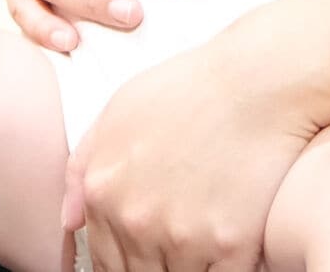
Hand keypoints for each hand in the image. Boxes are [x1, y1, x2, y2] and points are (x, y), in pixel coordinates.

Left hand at [62, 26, 318, 271]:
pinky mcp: (231, 246)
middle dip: (157, 265)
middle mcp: (136, 219)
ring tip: (203, 244)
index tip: (147, 252)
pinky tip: (231, 251)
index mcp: (104, 190)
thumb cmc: (193, 87)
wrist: (258, 78)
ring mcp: (183, 236)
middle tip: (179, 243)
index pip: (104, 260)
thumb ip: (83, 165)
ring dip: (190, 267)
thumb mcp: (121, 109)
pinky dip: (225, 271)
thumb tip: (70, 220)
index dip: (127, 260)